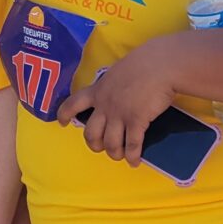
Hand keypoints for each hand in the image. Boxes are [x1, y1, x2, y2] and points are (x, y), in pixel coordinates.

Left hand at [58, 41, 176, 167]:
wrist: (160, 65)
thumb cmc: (143, 62)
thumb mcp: (118, 72)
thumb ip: (112, 85)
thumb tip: (116, 91)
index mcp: (98, 90)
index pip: (73, 103)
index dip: (65, 114)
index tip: (62, 123)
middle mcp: (104, 105)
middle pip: (90, 133)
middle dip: (94, 145)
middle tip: (101, 147)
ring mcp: (119, 115)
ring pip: (110, 143)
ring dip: (114, 153)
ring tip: (120, 156)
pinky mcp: (136, 122)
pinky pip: (132, 145)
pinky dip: (132, 156)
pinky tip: (134, 161)